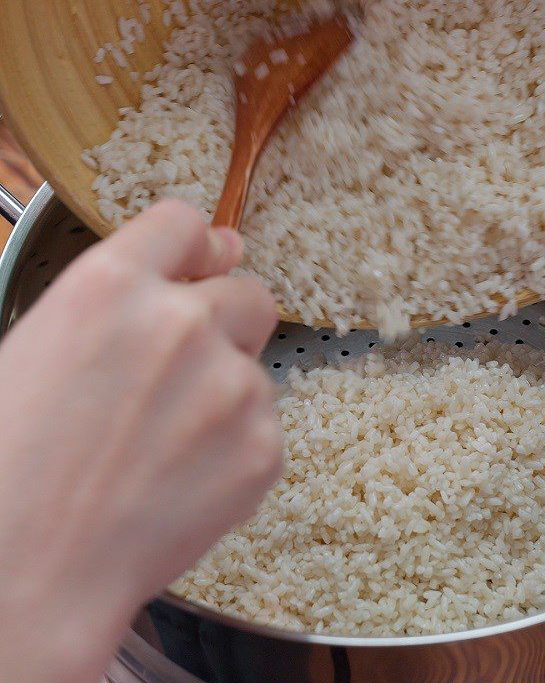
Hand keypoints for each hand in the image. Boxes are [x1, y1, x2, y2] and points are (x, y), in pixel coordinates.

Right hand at [0, 201, 280, 682]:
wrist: (27, 573)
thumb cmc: (12, 460)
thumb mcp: (37, 346)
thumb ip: (120, 292)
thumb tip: (213, 251)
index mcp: (110, 288)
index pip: (185, 223)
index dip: (194, 245)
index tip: (201, 262)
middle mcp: (181, 323)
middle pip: (247, 289)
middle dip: (225, 318)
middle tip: (185, 365)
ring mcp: (231, 385)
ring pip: (257, 360)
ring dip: (227, 384)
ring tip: (166, 438)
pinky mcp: (263, 445)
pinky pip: (265, 422)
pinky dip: (237, 442)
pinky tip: (185, 475)